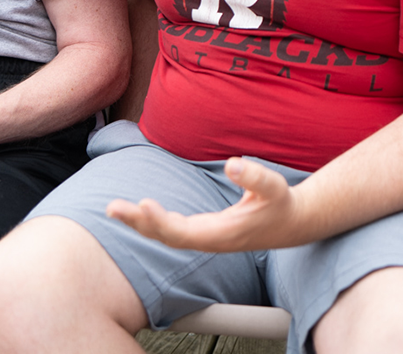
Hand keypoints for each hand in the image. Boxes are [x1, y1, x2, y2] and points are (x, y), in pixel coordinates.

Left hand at [106, 156, 301, 251]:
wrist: (290, 224)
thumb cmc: (280, 204)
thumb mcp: (274, 187)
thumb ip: (255, 177)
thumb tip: (232, 163)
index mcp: (222, 234)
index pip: (183, 233)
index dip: (160, 222)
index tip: (142, 204)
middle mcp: (209, 240)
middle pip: (166, 237)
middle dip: (138, 223)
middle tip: (112, 208)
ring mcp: (205, 238)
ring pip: (165, 236)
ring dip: (139, 223)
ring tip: (113, 209)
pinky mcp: (203, 232)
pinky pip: (170, 231)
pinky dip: (151, 222)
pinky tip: (137, 211)